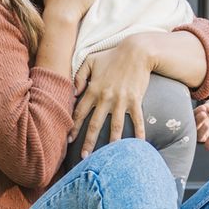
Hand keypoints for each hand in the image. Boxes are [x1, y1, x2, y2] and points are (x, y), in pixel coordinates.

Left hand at [71, 35, 153, 155]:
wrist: (137, 51)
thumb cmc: (112, 55)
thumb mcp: (90, 60)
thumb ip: (79, 76)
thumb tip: (73, 93)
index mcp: (93, 89)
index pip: (80, 112)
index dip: (74, 127)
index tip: (69, 140)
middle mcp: (105, 98)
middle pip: (94, 124)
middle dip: (88, 142)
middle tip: (84, 157)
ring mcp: (121, 100)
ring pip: (114, 126)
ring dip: (111, 142)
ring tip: (108, 156)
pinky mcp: (135, 100)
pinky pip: (137, 119)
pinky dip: (139, 132)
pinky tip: (139, 145)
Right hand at [194, 100, 208, 149]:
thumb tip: (201, 108)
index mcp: (201, 117)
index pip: (193, 117)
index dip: (196, 113)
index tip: (202, 110)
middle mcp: (202, 127)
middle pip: (194, 127)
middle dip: (197, 122)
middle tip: (203, 115)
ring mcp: (208, 135)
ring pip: (199, 137)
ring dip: (201, 132)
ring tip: (207, 125)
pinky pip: (208, 146)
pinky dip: (208, 143)